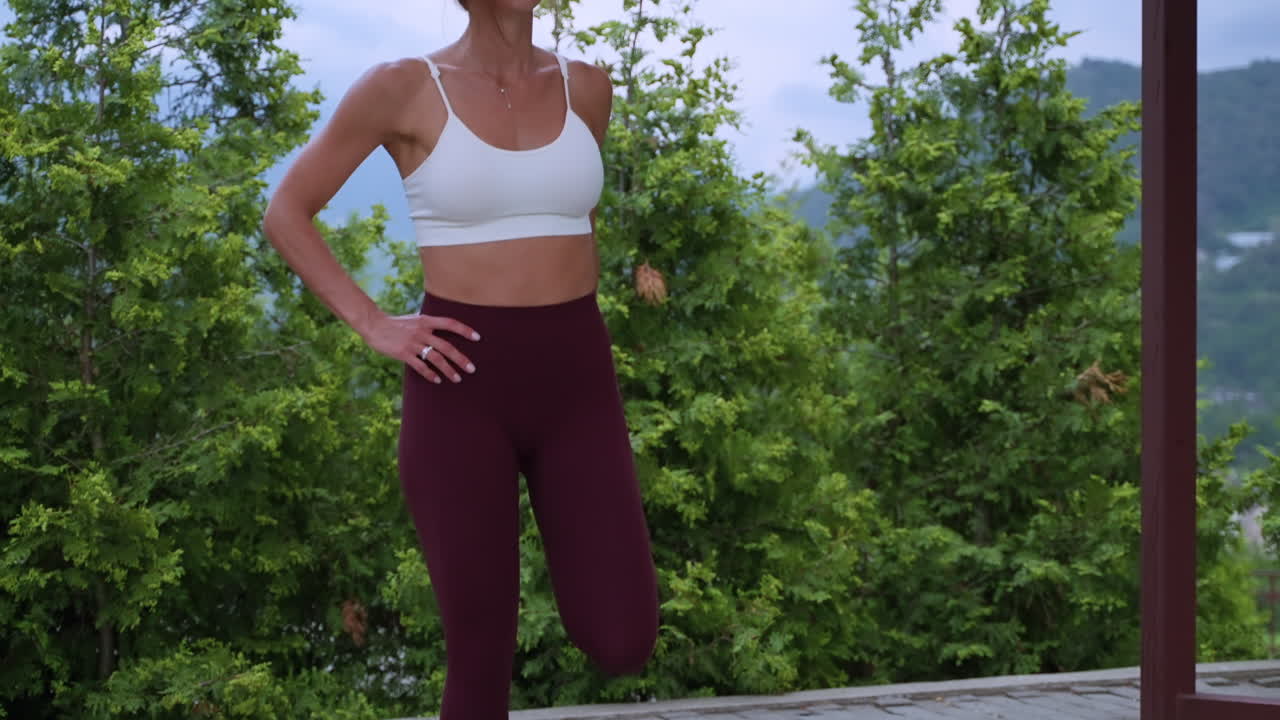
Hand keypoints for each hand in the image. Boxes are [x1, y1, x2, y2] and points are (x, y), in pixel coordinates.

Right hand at [362, 312, 479, 383]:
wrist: (374, 325)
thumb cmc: (396, 324)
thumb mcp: (415, 319)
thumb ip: (429, 325)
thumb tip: (443, 332)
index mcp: (426, 320)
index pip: (450, 323)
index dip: (465, 330)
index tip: (478, 338)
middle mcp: (422, 331)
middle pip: (446, 346)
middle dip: (460, 359)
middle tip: (472, 369)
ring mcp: (413, 343)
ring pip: (436, 358)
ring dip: (448, 370)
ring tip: (457, 378)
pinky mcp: (403, 353)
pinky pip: (420, 366)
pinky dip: (430, 374)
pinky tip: (437, 381)